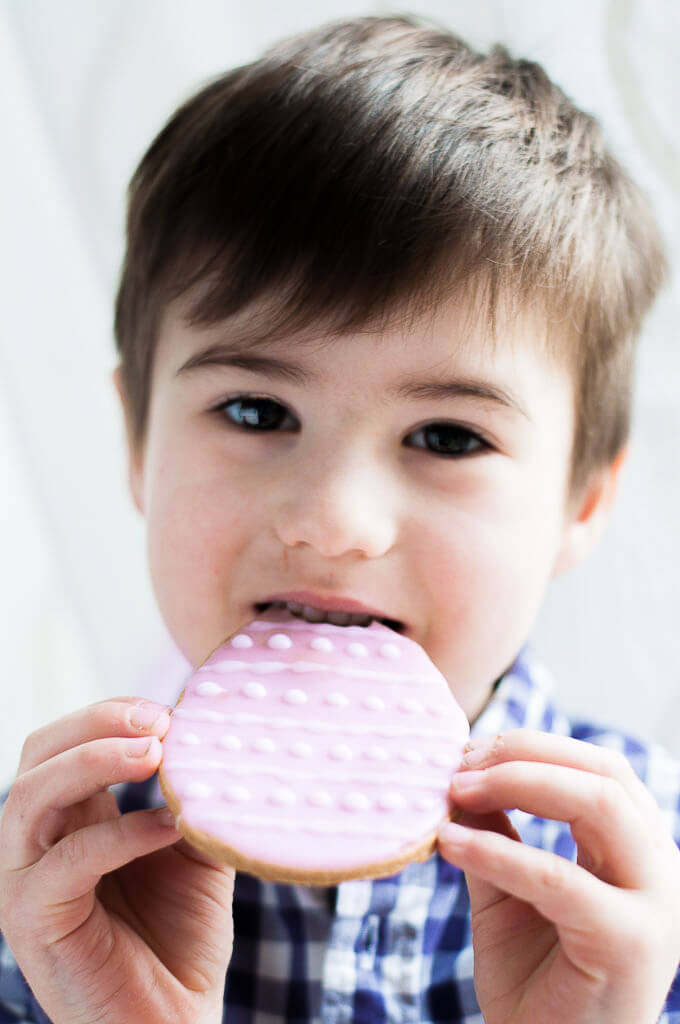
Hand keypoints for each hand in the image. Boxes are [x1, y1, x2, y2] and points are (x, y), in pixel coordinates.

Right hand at [0, 698, 234, 1023]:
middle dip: (96, 722)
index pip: (65, 741)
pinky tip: (168, 827)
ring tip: (155, 751)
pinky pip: (67, 863)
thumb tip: (216, 738)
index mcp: (71, 820)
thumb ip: (193, 797)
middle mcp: (38, 844)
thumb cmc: (181, 942)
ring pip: (31, 795)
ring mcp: (26, 882)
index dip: (111, 715)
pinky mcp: (34, 922)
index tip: (172, 711)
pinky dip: (119, 835)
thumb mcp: (194, 851)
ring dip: (94, 761)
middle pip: (37, 754)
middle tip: (158, 719)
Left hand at [438, 728, 679, 1023]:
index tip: (469, 751)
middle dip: (526, 755)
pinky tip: (450, 843)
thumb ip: (494, 830)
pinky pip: (558, 878)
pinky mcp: (628, 944)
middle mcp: (659, 871)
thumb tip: (461, 771)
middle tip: (460, 765)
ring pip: (600, 805)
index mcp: (637, 853)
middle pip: (606, 773)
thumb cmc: (534, 981)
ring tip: (456, 792)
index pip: (600, 768)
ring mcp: (655, 907)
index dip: (533, 747)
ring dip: (518, 784)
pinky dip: (498, 850)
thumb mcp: (506, 889)